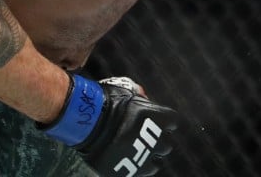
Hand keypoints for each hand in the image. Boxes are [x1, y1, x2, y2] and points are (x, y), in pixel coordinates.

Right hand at [42, 74, 177, 176]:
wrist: (87, 122)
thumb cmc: (106, 102)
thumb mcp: (127, 92)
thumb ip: (139, 96)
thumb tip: (144, 96)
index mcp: (158, 119)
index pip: (174, 122)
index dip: (167, 123)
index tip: (162, 123)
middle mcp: (154, 140)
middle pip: (166, 145)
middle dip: (159, 143)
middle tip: (148, 141)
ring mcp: (141, 158)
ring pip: (155, 164)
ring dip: (150, 159)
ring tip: (140, 156)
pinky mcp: (127, 171)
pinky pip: (138, 174)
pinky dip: (134, 169)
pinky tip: (128, 163)